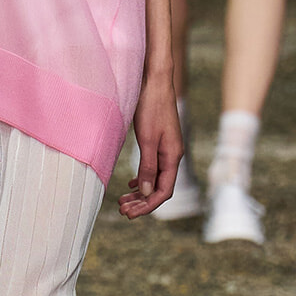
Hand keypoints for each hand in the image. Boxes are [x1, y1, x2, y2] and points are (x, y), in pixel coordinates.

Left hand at [118, 76, 182, 218]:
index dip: (148, 206)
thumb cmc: (151, 107)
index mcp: (173, 156)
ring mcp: (166, 149)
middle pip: (158, 188)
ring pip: (154, 179)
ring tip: (122, 202)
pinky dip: (141, 179)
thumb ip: (147, 167)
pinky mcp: (159, 142)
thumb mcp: (147, 139)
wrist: (155, 81)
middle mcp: (172, 155)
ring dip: (139, 192)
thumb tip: (144, 193)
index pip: (163, 191)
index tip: (130, 214)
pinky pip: (152, 168)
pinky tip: (130, 184)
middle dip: (141, 203)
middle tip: (122, 211)